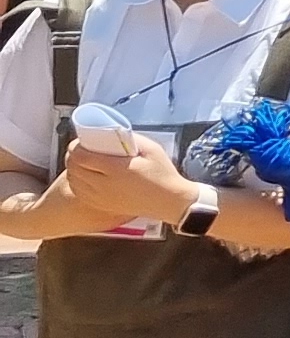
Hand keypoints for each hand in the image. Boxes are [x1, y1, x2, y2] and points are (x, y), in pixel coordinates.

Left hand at [68, 125, 204, 226]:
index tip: (80, 142)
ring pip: (74, 181)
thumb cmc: (163, 175)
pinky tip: (83, 178)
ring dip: (73, 170)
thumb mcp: (152, 149)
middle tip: (79, 150)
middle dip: (72, 156)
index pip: (81, 156)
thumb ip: (130, 139)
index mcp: (117, 168)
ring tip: (81, 163)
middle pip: (74, 168)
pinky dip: (77, 183)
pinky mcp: (103, 205)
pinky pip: (80, 193)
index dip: (75, 147)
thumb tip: (113, 133)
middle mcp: (105, 184)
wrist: (170, 201)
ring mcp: (103, 197)